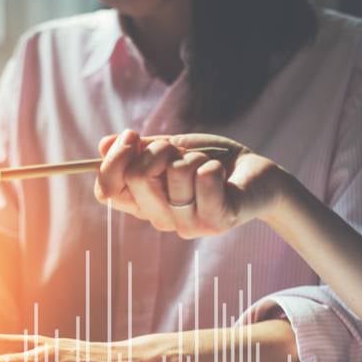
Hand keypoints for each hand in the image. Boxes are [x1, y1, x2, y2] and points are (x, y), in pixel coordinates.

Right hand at [97, 132, 288, 238]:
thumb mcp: (172, 150)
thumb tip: (103, 145)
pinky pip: (203, 178)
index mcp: (144, 203)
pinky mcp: (216, 222)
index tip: (131, 136)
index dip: (113, 161)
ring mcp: (187, 224)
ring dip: (193, 156)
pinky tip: (222, 173)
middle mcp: (161, 219)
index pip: (107, 191)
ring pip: (174, 173)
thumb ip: (141, 150)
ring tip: (207, 164)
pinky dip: (213, 164)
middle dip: (159, 148)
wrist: (258, 175)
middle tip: (179, 150)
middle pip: (135, 176)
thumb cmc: (212, 161)